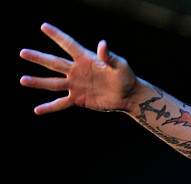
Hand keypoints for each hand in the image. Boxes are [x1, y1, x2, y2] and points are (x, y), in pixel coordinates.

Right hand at [19, 23, 140, 114]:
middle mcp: (77, 71)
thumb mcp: (120, 65)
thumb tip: (102, 44)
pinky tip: (37, 110)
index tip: (44, 27)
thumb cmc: (126, 77)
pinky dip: (49, 107)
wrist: (128, 96)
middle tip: (23, 52)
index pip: (68, 45)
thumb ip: (109, 56)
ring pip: (53, 83)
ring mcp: (76, 85)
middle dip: (39, 58)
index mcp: (86, 59)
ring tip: (23, 80)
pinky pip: (61, 103)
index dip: (57, 36)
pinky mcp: (78, 99)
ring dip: (38, 82)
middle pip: (54, 63)